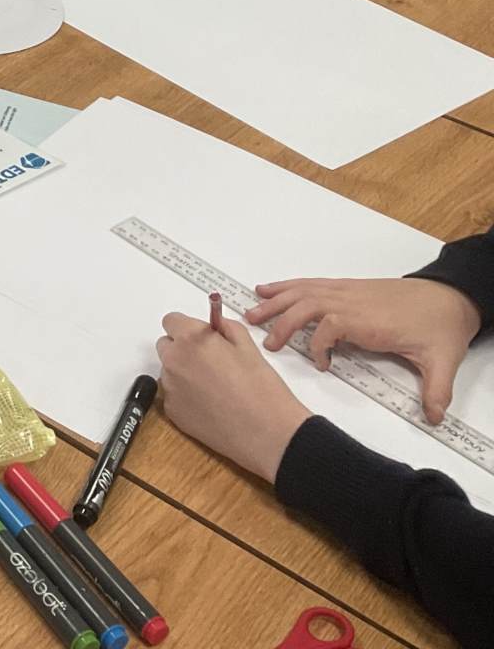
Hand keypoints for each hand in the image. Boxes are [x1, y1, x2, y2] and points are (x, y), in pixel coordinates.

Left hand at [156, 312, 311, 483]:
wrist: (266, 432)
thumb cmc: (261, 389)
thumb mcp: (248, 346)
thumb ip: (224, 328)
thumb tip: (214, 325)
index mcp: (191, 339)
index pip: (171, 321)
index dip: (186, 328)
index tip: (199, 337)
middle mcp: (173, 360)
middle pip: (167, 346)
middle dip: (183, 349)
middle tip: (210, 363)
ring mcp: (170, 387)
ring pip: (170, 372)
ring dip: (184, 374)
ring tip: (215, 388)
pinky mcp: (172, 411)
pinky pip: (173, 395)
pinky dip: (186, 397)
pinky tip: (211, 405)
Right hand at [246, 275, 481, 422]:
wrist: (449, 297)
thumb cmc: (441, 327)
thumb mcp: (443, 359)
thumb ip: (436, 390)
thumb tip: (434, 417)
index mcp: (371, 320)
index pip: (331, 325)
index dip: (320, 346)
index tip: (324, 365)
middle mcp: (354, 301)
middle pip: (308, 304)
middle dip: (282, 322)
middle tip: (266, 342)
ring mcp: (348, 291)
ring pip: (304, 291)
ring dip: (276, 301)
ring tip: (252, 312)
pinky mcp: (347, 287)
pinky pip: (310, 284)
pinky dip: (286, 286)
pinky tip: (270, 290)